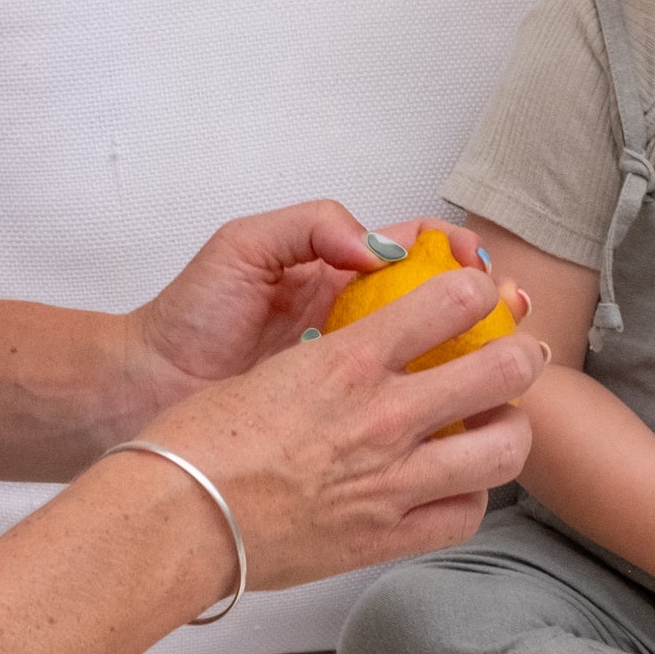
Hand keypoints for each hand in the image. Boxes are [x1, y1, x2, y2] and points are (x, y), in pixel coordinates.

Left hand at [123, 206, 511, 410]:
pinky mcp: (343, 427)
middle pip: (443, 312)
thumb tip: (375, 246)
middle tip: (509, 311)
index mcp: (337, 277)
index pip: (417, 257)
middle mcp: (355, 327)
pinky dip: (442, 415)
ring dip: (478, 360)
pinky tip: (464, 413)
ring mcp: (353, 381)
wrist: (145, 388)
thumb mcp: (243, 248)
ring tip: (505, 357)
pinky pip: (406, 420)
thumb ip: (310, 226)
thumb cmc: (188, 316)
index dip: (456, 254)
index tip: (476, 261)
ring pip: (436, 366)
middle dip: (486, 305)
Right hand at [134, 262, 544, 591]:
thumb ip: (328, 362)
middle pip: (505, 369)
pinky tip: (455, 490)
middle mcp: (384, 414)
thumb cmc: (197, 442)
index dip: (479, 292)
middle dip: (524, 358)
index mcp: (350, 359)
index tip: (480, 299)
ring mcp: (392, 479)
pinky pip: (464, 516)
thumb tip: (353, 359)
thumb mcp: (268, 371)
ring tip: (499, 429)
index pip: (452, 300)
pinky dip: (471, 499)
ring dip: (512, 433)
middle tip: (518, 361)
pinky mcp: (384, 536)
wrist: (175, 517)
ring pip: (506, 449)